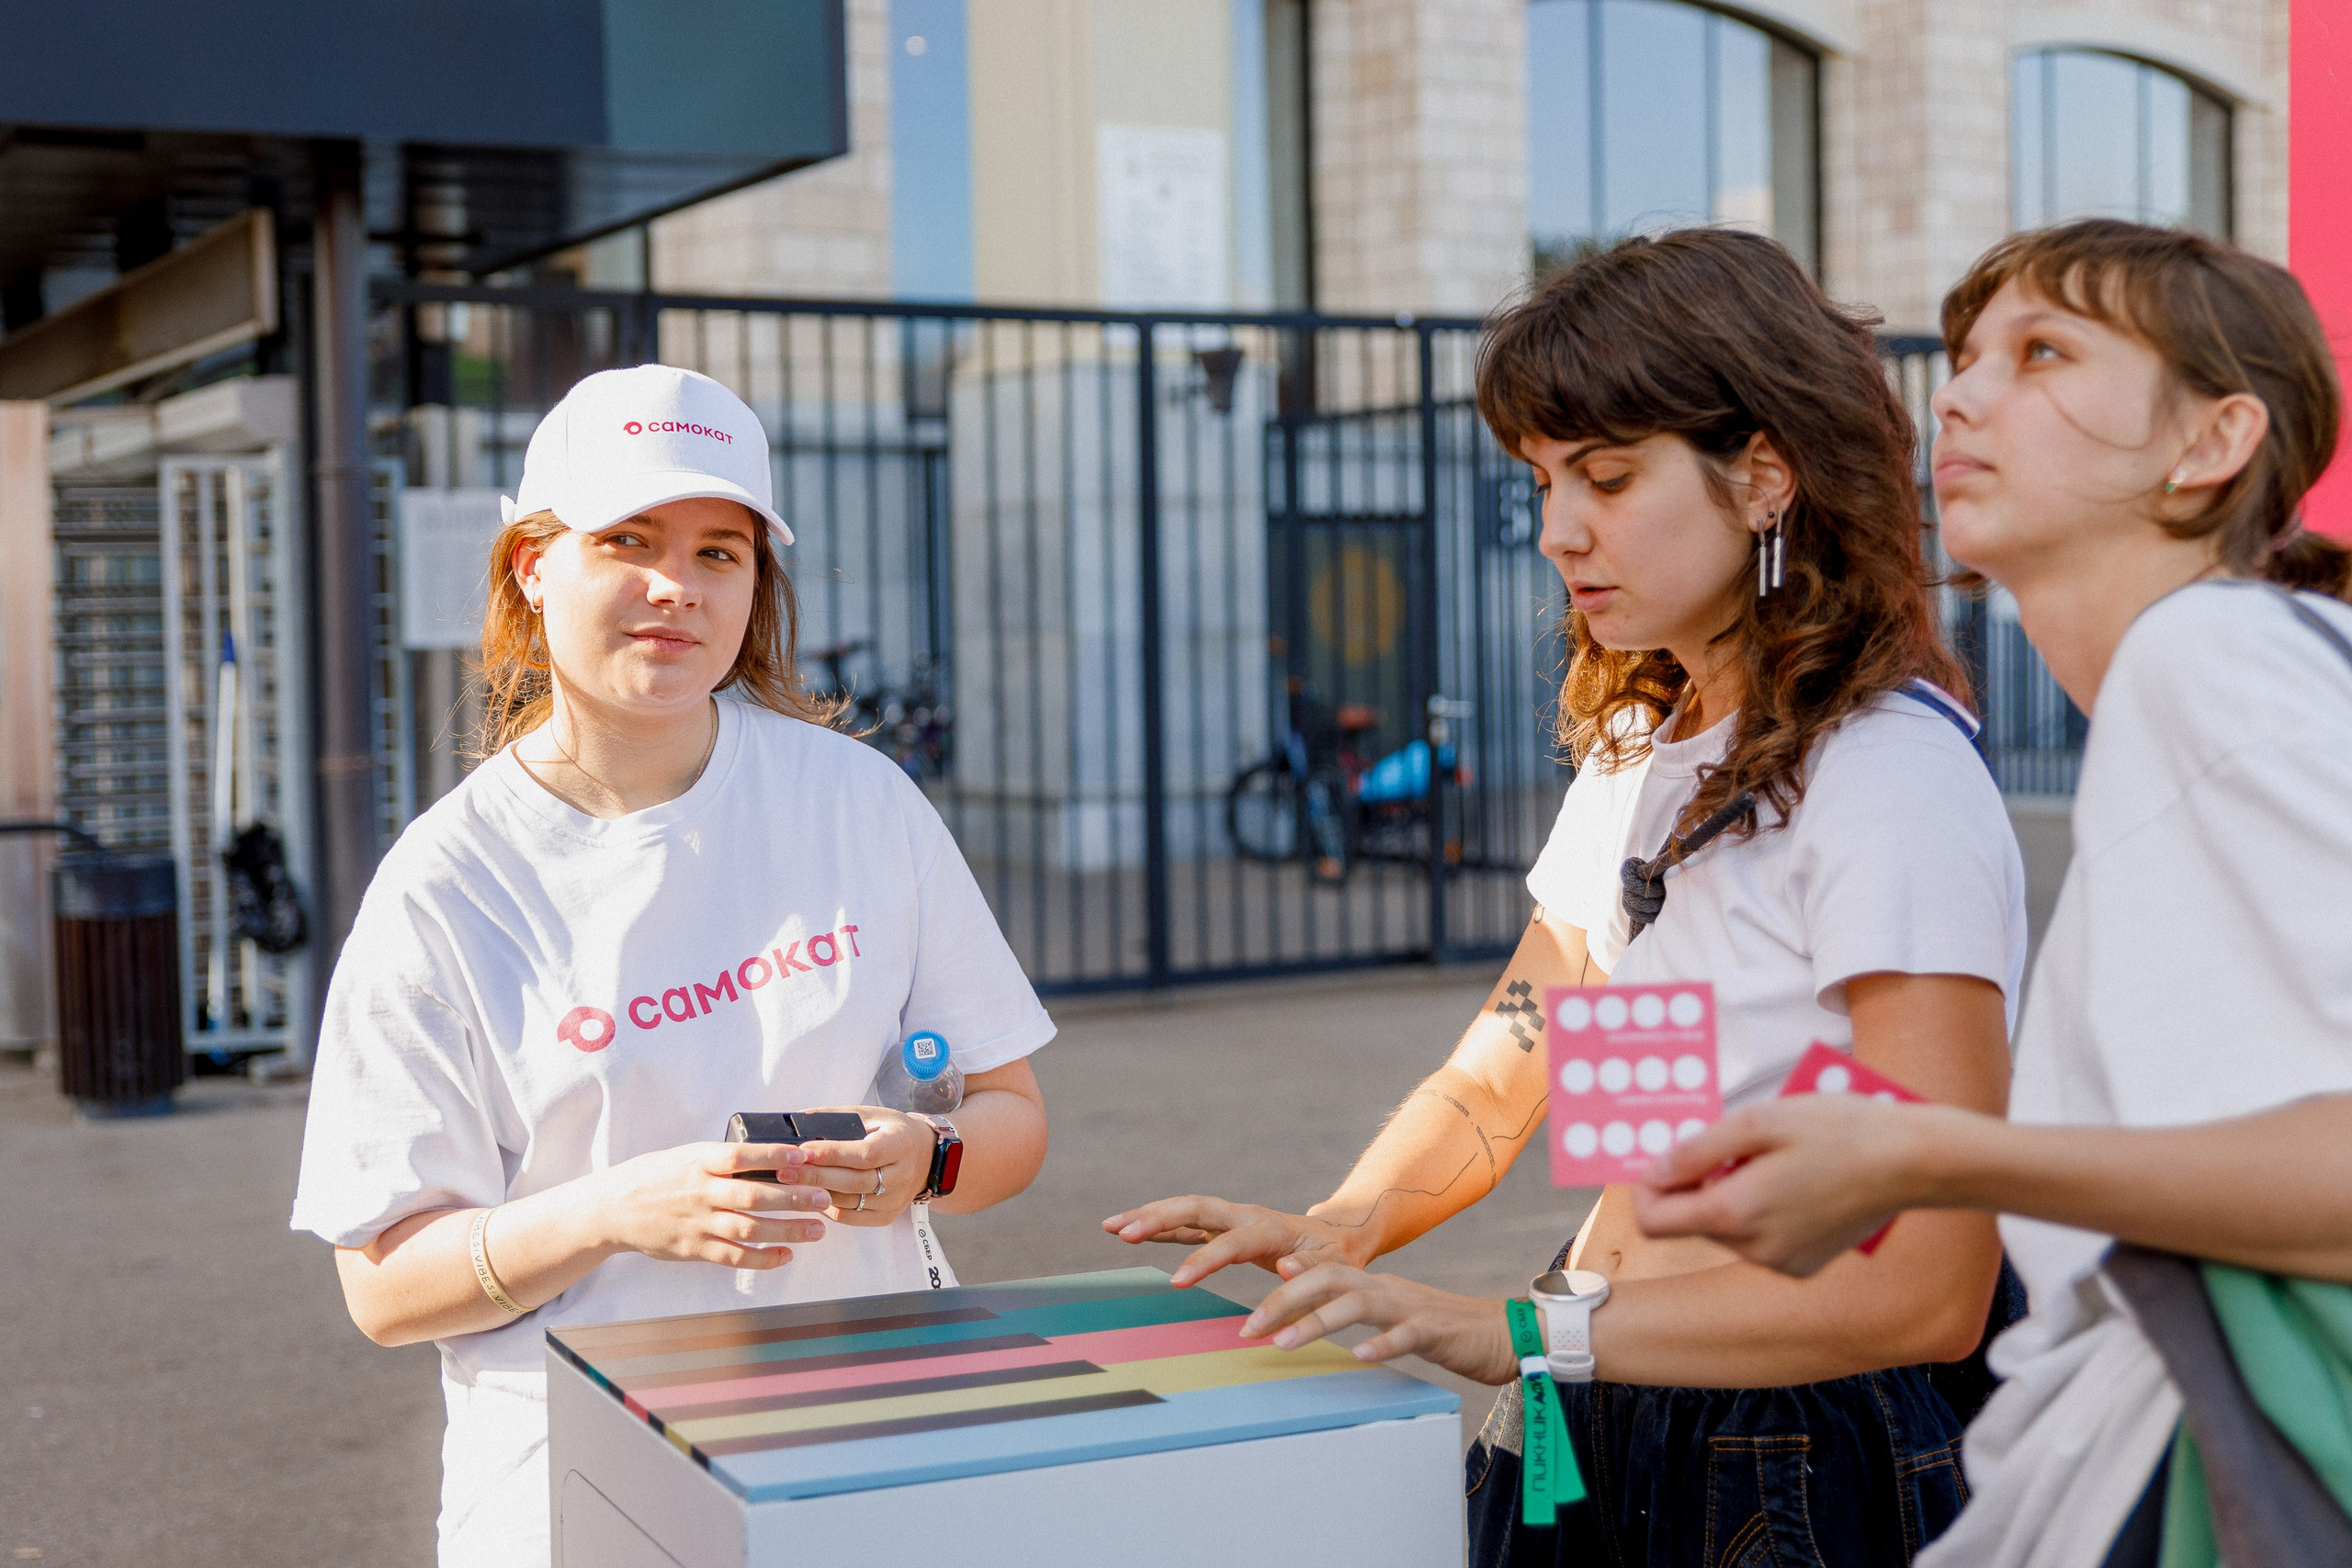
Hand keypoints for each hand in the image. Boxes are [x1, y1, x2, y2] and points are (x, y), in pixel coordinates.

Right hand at [592, 1140, 830, 1269]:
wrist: (613, 1209)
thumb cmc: (657, 1177)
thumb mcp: (687, 1156)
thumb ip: (724, 1159)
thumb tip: (774, 1156)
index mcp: (698, 1162)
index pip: (740, 1156)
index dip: (772, 1156)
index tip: (802, 1156)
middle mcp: (701, 1192)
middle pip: (753, 1195)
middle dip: (793, 1197)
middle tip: (824, 1198)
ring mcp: (698, 1223)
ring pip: (749, 1228)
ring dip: (787, 1230)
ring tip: (817, 1230)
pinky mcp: (695, 1249)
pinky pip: (733, 1257)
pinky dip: (763, 1258)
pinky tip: (787, 1255)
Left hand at [791, 1107, 936, 1227]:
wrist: (926, 1157)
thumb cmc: (891, 1132)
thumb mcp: (872, 1116)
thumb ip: (837, 1119)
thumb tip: (796, 1122)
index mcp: (902, 1144)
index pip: (864, 1154)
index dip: (832, 1154)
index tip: (802, 1151)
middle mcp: (903, 1175)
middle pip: (855, 1181)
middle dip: (816, 1176)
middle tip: (784, 1171)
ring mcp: (896, 1200)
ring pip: (850, 1201)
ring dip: (816, 1194)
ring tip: (789, 1185)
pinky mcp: (886, 1217)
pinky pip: (850, 1217)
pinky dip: (827, 1207)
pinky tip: (809, 1197)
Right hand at [1101, 1195, 1372, 1286]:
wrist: (1339, 1236)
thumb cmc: (1336, 1259)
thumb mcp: (1334, 1268)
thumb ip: (1311, 1269)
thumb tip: (1287, 1267)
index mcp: (1270, 1229)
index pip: (1231, 1242)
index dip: (1205, 1260)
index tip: (1177, 1282)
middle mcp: (1245, 1216)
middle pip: (1196, 1209)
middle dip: (1158, 1219)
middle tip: (1122, 1232)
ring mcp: (1231, 1220)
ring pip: (1184, 1210)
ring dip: (1148, 1215)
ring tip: (1110, 1225)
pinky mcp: (1221, 1228)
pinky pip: (1185, 1223)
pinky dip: (1157, 1224)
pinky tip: (1129, 1230)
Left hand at [1239, 1261, 1518, 1385]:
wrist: (1504, 1332)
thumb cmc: (1442, 1327)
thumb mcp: (1392, 1312)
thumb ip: (1354, 1302)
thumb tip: (1308, 1297)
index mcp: (1375, 1285)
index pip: (1322, 1273)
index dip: (1285, 1284)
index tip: (1249, 1304)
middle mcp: (1388, 1289)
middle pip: (1329, 1279)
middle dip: (1285, 1300)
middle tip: (1250, 1328)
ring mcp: (1411, 1307)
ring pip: (1358, 1303)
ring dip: (1317, 1321)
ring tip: (1284, 1343)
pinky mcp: (1436, 1331)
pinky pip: (1405, 1335)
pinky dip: (1381, 1344)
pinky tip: (1359, 1357)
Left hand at [1633, 1095, 1943, 1276]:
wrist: (1911, 1162)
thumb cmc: (1837, 1130)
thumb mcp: (1755, 1122)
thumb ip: (1696, 1151)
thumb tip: (1656, 1172)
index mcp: (1735, 1214)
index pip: (1653, 1221)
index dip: (1649, 1187)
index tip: (1671, 1159)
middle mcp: (1754, 1251)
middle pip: (1692, 1222)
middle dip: (1700, 1183)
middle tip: (1737, 1145)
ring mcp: (1783, 1264)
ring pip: (1727, 1229)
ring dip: (1734, 1194)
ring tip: (1776, 1159)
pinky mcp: (1806, 1265)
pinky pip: (1762, 1240)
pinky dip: (1764, 1211)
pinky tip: (1798, 1182)